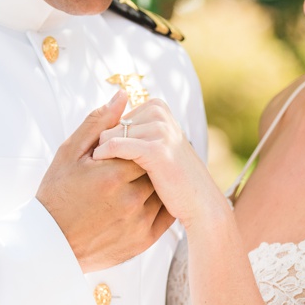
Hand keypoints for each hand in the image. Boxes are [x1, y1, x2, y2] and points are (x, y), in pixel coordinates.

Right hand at [37, 91, 173, 270]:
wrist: (49, 243)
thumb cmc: (56, 193)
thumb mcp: (69, 154)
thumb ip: (98, 123)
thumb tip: (123, 96)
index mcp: (112, 174)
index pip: (143, 147)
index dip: (135, 146)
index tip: (125, 148)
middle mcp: (130, 198)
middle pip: (155, 169)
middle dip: (147, 164)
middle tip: (130, 167)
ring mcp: (139, 221)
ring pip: (162, 192)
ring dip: (155, 184)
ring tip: (134, 184)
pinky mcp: (144, 240)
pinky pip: (165, 215)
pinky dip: (162, 204)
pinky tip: (145, 199)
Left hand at [90, 98, 224, 228]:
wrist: (200, 202)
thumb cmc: (173, 177)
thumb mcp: (154, 144)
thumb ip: (133, 127)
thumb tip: (112, 102)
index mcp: (158, 107)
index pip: (115, 118)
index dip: (111, 140)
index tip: (119, 160)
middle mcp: (159, 113)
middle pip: (110, 126)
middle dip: (106, 147)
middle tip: (116, 171)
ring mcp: (160, 130)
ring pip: (109, 136)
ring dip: (105, 157)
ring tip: (114, 176)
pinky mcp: (156, 150)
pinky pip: (114, 146)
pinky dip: (104, 158)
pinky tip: (106, 176)